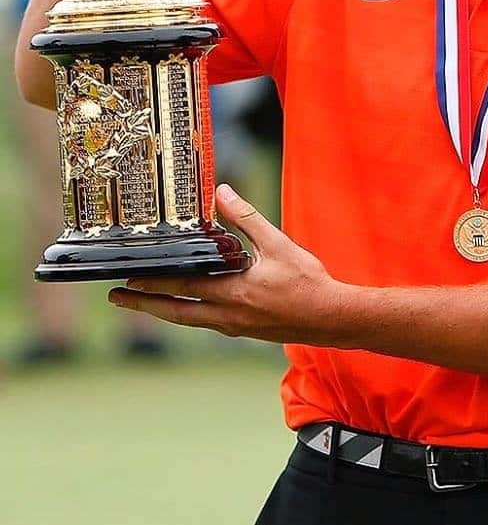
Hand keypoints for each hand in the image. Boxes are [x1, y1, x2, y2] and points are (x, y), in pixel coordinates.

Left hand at [108, 185, 345, 344]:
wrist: (331, 317)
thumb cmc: (307, 281)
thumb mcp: (278, 244)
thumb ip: (247, 219)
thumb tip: (223, 193)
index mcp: (232, 292)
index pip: (180, 287)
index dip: (151, 283)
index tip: (127, 278)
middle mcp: (227, 314)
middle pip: (175, 311)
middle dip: (145, 304)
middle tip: (119, 298)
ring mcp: (234, 326)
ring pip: (189, 321)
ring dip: (165, 311)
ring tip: (147, 303)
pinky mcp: (244, 331)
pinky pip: (207, 323)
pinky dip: (190, 315)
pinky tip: (192, 307)